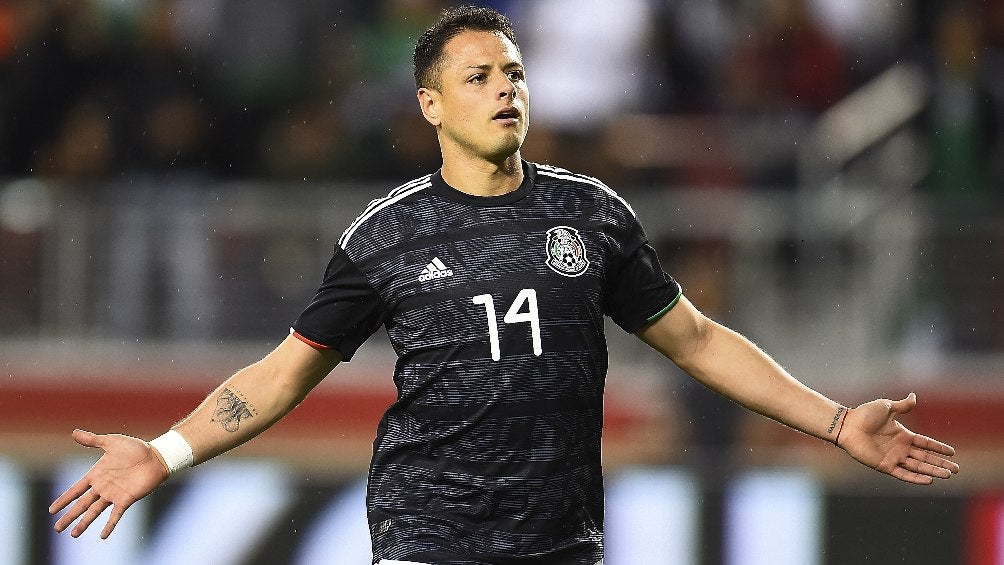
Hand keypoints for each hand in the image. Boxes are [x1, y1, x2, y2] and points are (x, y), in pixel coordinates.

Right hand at [49, 429, 170, 538]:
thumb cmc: (136, 448)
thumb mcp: (111, 442)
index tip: (52, 510)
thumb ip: (93, 440)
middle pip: (82, 504)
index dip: (64, 499)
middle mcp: (103, 487)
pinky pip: (116, 515)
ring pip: (94, 512)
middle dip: (69, 516)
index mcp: (97, 474)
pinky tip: (102, 536)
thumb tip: (74, 432)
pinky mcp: (126, 499)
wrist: (157, 455)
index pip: (76, 490)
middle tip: (57, 529)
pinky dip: (109, 525)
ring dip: (84, 523)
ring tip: (73, 534)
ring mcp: (114, 494)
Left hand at [838, 393, 959, 483]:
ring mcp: (893, 457)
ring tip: (948, 475)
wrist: (848, 425)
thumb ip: (902, 406)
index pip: (925, 443)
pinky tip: (929, 480)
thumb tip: (914, 396)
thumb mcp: (886, 407)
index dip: (938, 448)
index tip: (953, 452)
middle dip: (941, 463)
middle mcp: (899, 448)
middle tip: (957, 469)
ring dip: (933, 471)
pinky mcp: (884, 466)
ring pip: (918, 467)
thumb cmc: (864, 414)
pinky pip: (903, 474)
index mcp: (902, 435)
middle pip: (925, 457)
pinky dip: (916, 478)